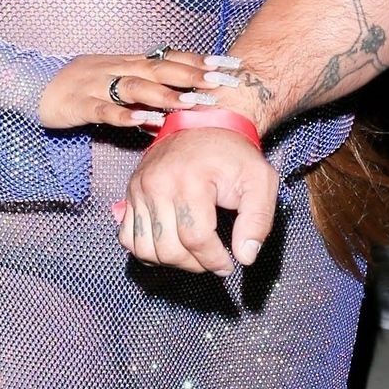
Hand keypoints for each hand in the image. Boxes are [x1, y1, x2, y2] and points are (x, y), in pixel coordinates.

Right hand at [38, 51, 220, 131]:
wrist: (33, 86)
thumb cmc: (80, 89)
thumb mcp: (115, 88)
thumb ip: (143, 100)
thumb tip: (173, 114)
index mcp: (129, 63)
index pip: (171, 58)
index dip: (201, 61)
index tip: (231, 66)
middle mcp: (118, 69)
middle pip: (160, 68)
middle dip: (193, 75)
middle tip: (222, 82)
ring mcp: (98, 85)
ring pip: (136, 87)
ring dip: (165, 95)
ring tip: (190, 104)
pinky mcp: (80, 104)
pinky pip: (105, 110)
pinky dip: (126, 115)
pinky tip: (144, 122)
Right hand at [115, 129, 278, 275]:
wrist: (205, 124)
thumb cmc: (234, 155)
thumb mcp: (260, 181)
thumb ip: (258, 220)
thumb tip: (245, 256)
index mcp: (191, 180)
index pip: (196, 238)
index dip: (214, 260)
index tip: (228, 264)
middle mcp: (158, 184)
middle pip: (169, 248)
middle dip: (195, 264)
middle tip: (213, 260)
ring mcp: (139, 189)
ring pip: (146, 249)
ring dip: (172, 262)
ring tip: (193, 255)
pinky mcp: (130, 193)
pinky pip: (128, 238)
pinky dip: (147, 251)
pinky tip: (170, 246)